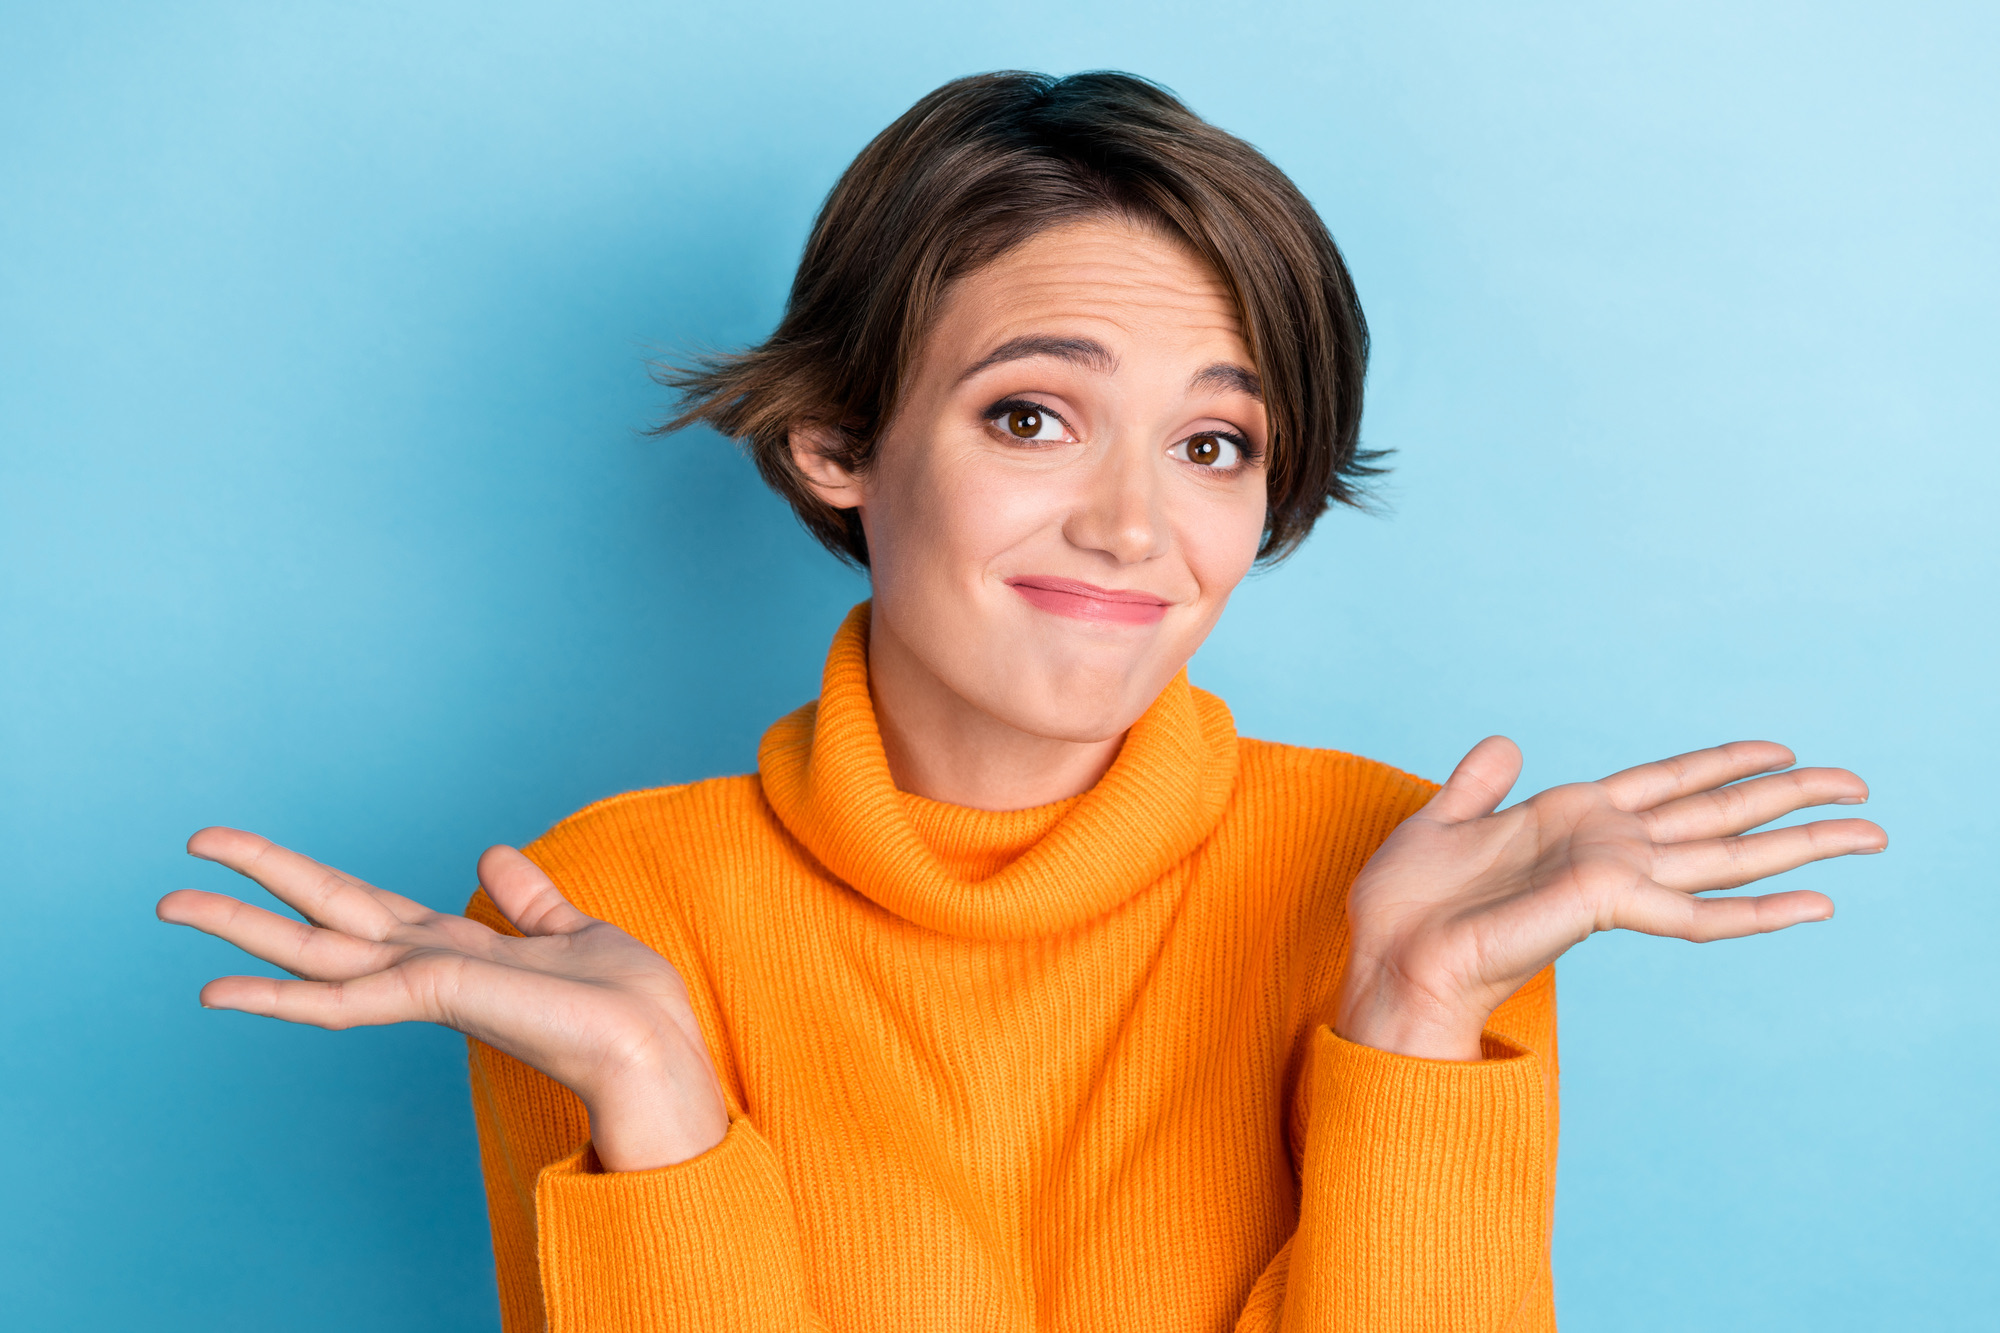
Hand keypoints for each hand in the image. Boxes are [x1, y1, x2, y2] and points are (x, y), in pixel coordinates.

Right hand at [157, 828, 727, 1169]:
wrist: (651, 1047)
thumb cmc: (623, 1004)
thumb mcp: (571, 930)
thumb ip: (525, 899)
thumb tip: (492, 854)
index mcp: (457, 946)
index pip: (364, 904)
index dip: (306, 876)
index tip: (245, 852)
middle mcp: (429, 965)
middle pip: (323, 915)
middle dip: (253, 888)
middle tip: (182, 856)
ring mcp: (424, 985)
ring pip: (312, 951)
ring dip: (240, 928)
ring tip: (168, 903)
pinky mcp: (434, 997)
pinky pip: (343, 996)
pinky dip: (278, 995)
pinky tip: (220, 989)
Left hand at [1335, 739, 1886, 1061]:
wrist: (1389, 959)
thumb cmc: (1406, 906)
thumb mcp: (1438, 822)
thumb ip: (1478, 784)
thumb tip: (1506, 744)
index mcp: (1573, 819)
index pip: (1667, 781)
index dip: (1723, 763)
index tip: (1779, 747)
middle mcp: (1607, 848)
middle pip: (1717, 814)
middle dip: (1791, 799)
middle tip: (1861, 786)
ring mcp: (1613, 879)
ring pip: (1727, 856)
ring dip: (1801, 846)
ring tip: (1870, 833)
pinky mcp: (1606, 907)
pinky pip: (1697, 911)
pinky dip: (1758, 910)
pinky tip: (1815, 904)